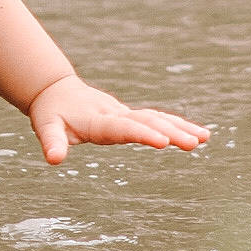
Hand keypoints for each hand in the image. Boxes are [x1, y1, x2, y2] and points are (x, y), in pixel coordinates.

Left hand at [29, 74, 208, 165]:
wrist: (56, 90)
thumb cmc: (51, 112)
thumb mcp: (46, 127)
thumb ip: (52, 142)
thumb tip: (53, 159)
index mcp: (98, 119)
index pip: (123, 127)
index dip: (142, 133)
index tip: (163, 142)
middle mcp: (116, 113)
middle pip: (147, 121)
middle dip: (171, 131)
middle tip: (194, 143)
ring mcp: (125, 113)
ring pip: (156, 117)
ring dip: (180, 127)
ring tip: (205, 138)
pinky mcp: (130, 116)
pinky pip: (157, 119)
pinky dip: (177, 125)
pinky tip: (198, 134)